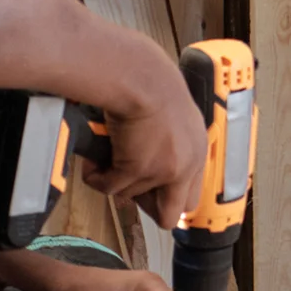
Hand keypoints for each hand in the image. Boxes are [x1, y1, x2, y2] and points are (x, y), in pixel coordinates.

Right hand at [83, 61, 208, 229]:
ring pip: (130, 195)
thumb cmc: (152, 84)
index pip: (190, 198)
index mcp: (197, 152)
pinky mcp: (138, 169)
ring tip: (106, 155)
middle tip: (127, 183)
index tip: (149, 194)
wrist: (139, 76)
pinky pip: (109, 187)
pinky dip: (96, 176)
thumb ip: (173, 144)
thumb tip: (151, 164)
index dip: (166, 198)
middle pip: (168, 214)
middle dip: (144, 205)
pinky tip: (94, 159)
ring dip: (114, 179)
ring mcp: (163, 170)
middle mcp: (185, 165)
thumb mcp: (176, 116)